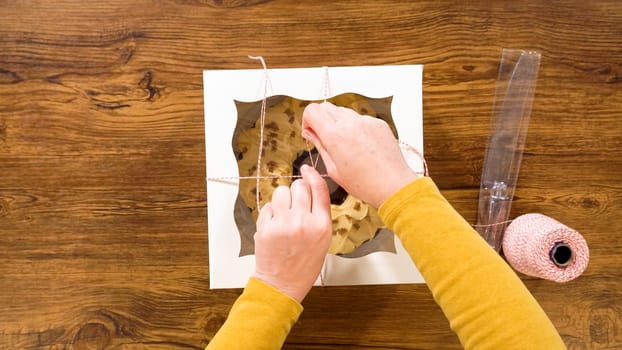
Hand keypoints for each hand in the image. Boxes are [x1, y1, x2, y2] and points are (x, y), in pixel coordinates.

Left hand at [253, 164, 331, 302]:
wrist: (283, 283)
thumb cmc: (304, 264)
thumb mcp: (323, 239)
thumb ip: (318, 214)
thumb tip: (309, 188)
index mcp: (322, 225)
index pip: (319, 189)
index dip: (312, 175)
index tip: (306, 169)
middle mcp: (304, 221)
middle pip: (299, 187)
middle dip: (296, 192)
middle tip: (295, 205)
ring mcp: (283, 224)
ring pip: (281, 191)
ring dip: (282, 198)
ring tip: (283, 214)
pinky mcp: (266, 227)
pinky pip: (268, 206)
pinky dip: (271, 212)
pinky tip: (274, 226)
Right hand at [302, 102, 419, 207]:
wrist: (393, 185)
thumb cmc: (364, 183)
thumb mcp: (333, 169)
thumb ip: (320, 146)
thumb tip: (310, 133)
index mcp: (335, 135)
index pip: (312, 110)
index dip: (307, 121)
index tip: (311, 133)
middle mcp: (350, 123)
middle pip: (326, 107)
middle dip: (321, 120)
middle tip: (326, 139)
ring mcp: (366, 121)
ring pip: (343, 111)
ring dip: (338, 123)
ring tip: (345, 145)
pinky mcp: (378, 123)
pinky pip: (360, 119)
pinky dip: (355, 127)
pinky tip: (361, 146)